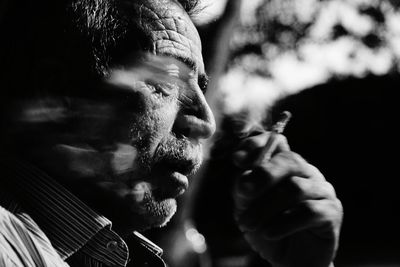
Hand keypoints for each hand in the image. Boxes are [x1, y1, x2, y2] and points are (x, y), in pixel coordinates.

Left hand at [232, 132, 342, 266]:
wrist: (290, 261)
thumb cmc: (268, 227)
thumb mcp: (247, 206)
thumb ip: (244, 188)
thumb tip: (244, 176)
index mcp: (285, 166)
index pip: (277, 142)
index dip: (257, 145)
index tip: (236, 160)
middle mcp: (306, 172)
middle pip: (289, 160)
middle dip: (262, 176)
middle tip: (243, 192)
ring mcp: (322, 190)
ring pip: (295, 188)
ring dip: (266, 207)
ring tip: (249, 225)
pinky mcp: (332, 212)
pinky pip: (308, 211)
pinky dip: (284, 222)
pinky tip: (269, 233)